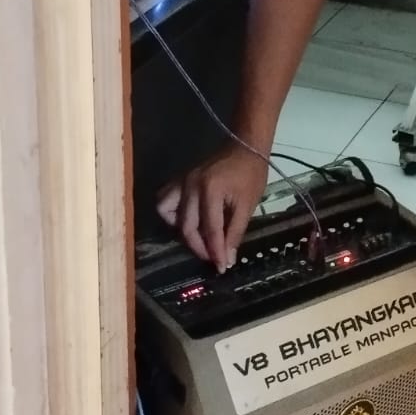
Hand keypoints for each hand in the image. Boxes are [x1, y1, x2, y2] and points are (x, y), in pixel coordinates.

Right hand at [156, 144, 268, 271]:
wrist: (245, 146)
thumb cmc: (251, 173)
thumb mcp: (248, 204)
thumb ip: (235, 232)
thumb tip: (228, 259)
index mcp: (210, 190)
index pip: (210, 229)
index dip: (215, 252)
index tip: (222, 268)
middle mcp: (190, 185)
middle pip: (186, 226)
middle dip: (199, 247)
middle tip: (213, 257)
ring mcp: (181, 180)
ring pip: (166, 211)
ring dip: (180, 229)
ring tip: (198, 237)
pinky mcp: (179, 179)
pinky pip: (164, 199)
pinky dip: (171, 213)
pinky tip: (187, 220)